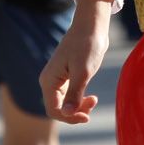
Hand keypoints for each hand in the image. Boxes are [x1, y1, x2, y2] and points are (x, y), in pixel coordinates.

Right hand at [41, 0, 111, 123]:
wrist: (91, 27)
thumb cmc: (87, 46)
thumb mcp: (82, 72)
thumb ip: (74, 94)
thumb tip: (66, 114)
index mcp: (49, 81)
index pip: (53, 110)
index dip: (69, 118)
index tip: (87, 116)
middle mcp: (50, 81)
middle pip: (58, 108)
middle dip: (75, 112)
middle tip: (92, 105)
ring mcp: (58, 79)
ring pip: (65, 103)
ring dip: (79, 107)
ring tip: (94, 100)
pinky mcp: (67, 76)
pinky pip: (70, 95)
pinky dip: (80, 99)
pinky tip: (92, 97)